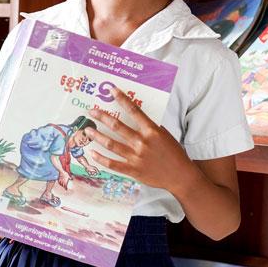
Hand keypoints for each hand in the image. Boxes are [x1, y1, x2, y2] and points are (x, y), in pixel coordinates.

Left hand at [84, 87, 198, 194]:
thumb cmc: (174, 153)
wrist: (180, 175)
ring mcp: (136, 157)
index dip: (122, 99)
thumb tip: (136, 116)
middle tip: (91, 111)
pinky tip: (92, 153)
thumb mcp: (164, 135)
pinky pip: (113, 164)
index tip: (112, 91)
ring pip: (111, 144)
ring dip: (98, 136)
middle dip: (102, 117)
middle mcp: (142, 142)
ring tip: (87, 130)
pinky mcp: (133, 170)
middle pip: (117, 126)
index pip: (134, 111)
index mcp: (151, 131)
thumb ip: (150, 127)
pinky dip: (101, 158)